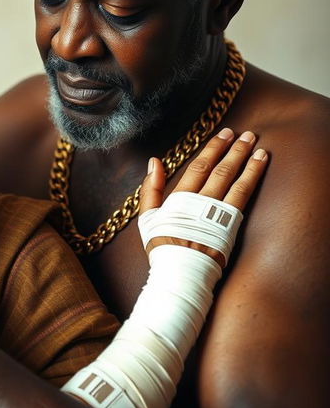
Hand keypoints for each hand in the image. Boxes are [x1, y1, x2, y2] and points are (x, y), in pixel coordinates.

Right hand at [139, 128, 267, 266]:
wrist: (179, 273)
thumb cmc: (162, 246)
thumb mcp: (147, 217)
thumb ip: (150, 189)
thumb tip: (154, 162)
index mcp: (179, 199)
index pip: (199, 167)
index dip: (212, 149)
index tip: (223, 134)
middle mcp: (201, 202)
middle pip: (219, 169)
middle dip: (232, 149)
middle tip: (245, 134)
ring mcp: (218, 213)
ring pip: (234, 179)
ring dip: (246, 159)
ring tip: (256, 145)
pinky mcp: (231, 224)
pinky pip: (244, 195)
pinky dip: (252, 177)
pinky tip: (260, 165)